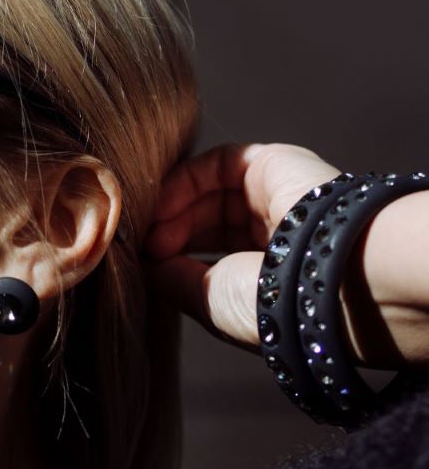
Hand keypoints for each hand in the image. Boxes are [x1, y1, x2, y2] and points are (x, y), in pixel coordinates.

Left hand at [142, 142, 341, 351]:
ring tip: (152, 233)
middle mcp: (274, 235)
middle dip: (169, 232)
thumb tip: (146, 263)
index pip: (208, 256)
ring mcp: (276, 197)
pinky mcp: (276, 164)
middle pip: (204, 221)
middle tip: (144, 248)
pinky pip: (219, 164)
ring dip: (171, 210)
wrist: (323, 275)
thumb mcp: (209, 301)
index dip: (172, 255)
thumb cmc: (269, 304)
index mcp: (268, 274)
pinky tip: (164, 205)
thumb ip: (173, 278)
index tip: (144, 265)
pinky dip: (185, 181)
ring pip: (208, 192)